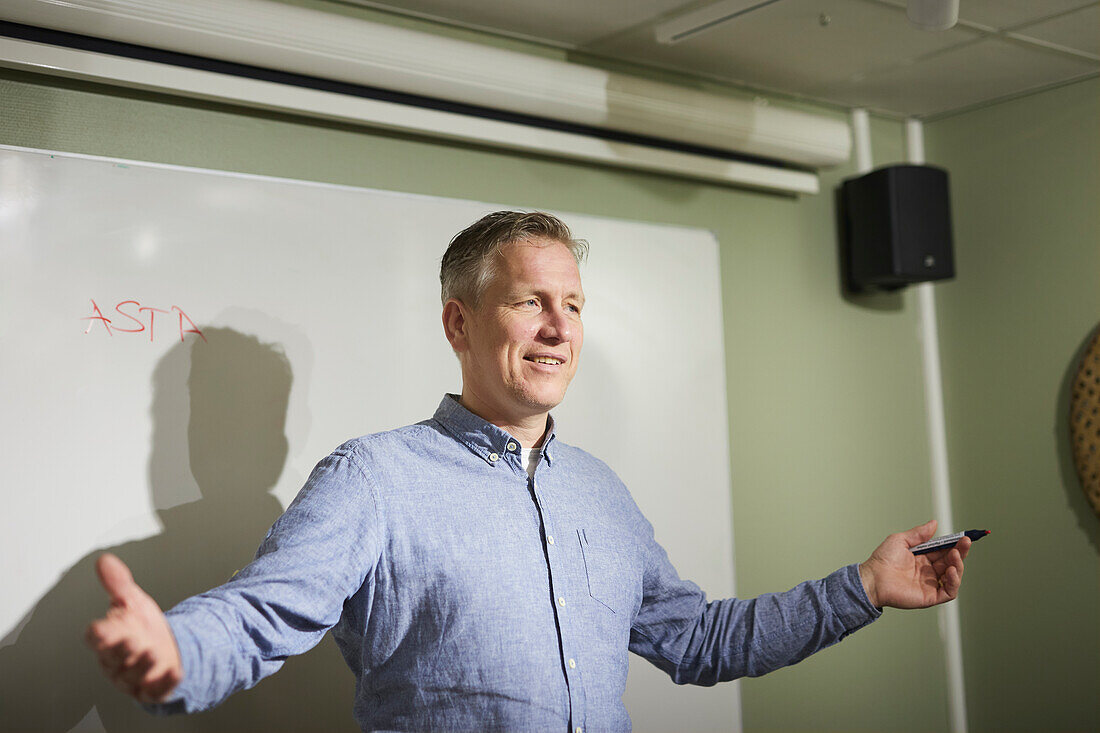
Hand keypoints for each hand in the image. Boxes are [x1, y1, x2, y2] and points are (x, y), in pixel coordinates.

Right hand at [84, 554, 182, 702]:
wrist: (165, 651)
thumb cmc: (142, 628)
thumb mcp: (131, 602)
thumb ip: (117, 583)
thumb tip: (104, 560)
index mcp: (108, 639)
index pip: (96, 638)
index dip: (99, 634)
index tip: (101, 628)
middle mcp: (118, 661)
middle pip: (115, 657)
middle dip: (122, 650)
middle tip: (132, 640)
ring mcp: (135, 677)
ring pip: (134, 675)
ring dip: (143, 664)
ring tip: (153, 652)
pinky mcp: (154, 689)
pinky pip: (159, 688)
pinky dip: (167, 681)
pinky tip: (176, 672)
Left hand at [858, 520, 969, 609]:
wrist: (873, 578)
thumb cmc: (882, 560)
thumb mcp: (900, 540)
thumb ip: (919, 534)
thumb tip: (934, 523)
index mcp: (922, 558)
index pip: (944, 551)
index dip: (954, 544)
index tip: (963, 536)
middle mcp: (928, 571)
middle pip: (951, 562)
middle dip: (960, 552)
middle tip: (964, 542)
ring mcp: (930, 584)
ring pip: (953, 576)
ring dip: (958, 565)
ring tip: (955, 555)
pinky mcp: (930, 596)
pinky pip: (949, 591)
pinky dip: (954, 581)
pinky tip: (951, 570)